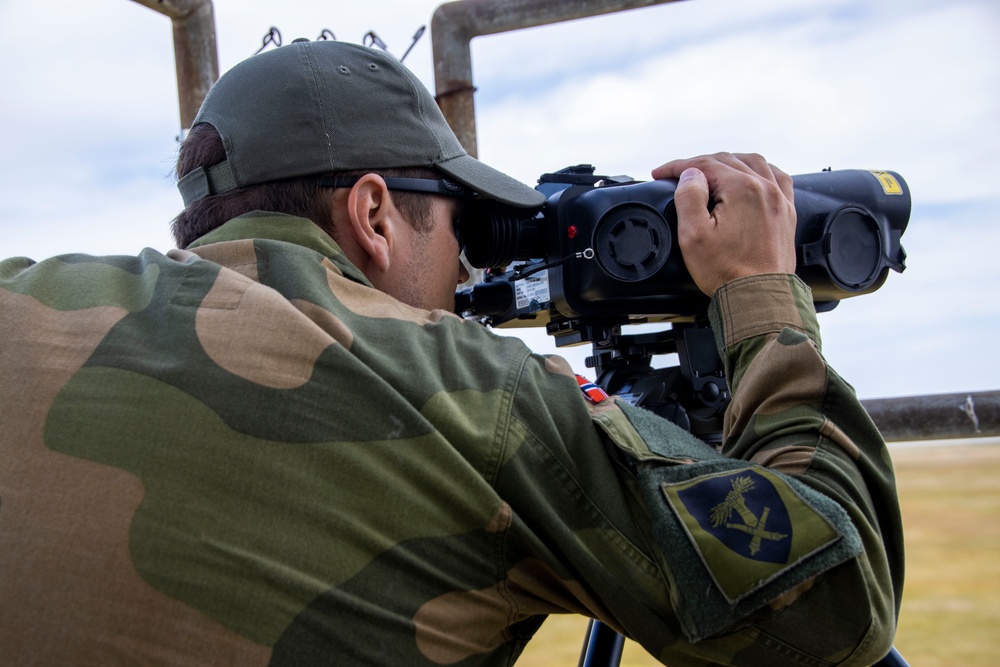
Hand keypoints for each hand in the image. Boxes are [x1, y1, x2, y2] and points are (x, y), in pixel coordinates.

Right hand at [651, 152, 795, 295]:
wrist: (758, 297)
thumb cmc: (728, 272)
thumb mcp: (693, 235)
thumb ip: (689, 197)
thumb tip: (691, 175)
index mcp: (741, 189)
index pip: (704, 164)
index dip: (677, 166)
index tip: (661, 173)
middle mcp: (764, 188)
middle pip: (728, 160)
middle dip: (699, 164)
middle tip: (680, 176)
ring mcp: (779, 200)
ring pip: (753, 163)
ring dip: (728, 162)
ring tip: (711, 172)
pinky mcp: (786, 213)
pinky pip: (777, 178)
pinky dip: (759, 171)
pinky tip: (751, 177)